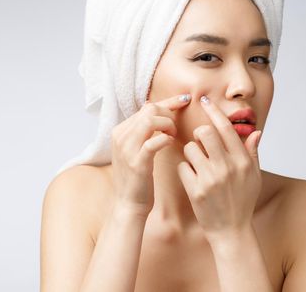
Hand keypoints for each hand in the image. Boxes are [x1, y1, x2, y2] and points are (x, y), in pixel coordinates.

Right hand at [110, 93, 191, 216]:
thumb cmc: (138, 177)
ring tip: (174, 134)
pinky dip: (166, 139)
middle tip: (177, 127)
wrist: (129, 204)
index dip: (168, 102)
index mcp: (121, 131)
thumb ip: (144, 131)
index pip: (147, 106)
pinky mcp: (137, 162)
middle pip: (150, 109)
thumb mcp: (136, 150)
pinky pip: (154, 141)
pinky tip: (171, 143)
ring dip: (168, 125)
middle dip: (170, 113)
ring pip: (151, 120)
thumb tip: (159, 110)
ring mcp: (127, 149)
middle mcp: (121, 136)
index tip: (185, 100)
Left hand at [177, 95, 262, 240]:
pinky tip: (193, 179)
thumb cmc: (243, 201)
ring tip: (198, 165)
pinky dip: (184, 170)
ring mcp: (211, 179)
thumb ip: (253, 153)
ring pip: (190, 148)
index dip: (214, 111)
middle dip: (200, 134)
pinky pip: (182, 167)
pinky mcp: (196, 190)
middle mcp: (227, 167)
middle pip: (204, 132)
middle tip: (201, 143)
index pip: (226, 128)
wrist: (231, 230)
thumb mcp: (254, 177)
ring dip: (191, 153)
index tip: (204, 101)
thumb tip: (256, 132)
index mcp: (242, 160)